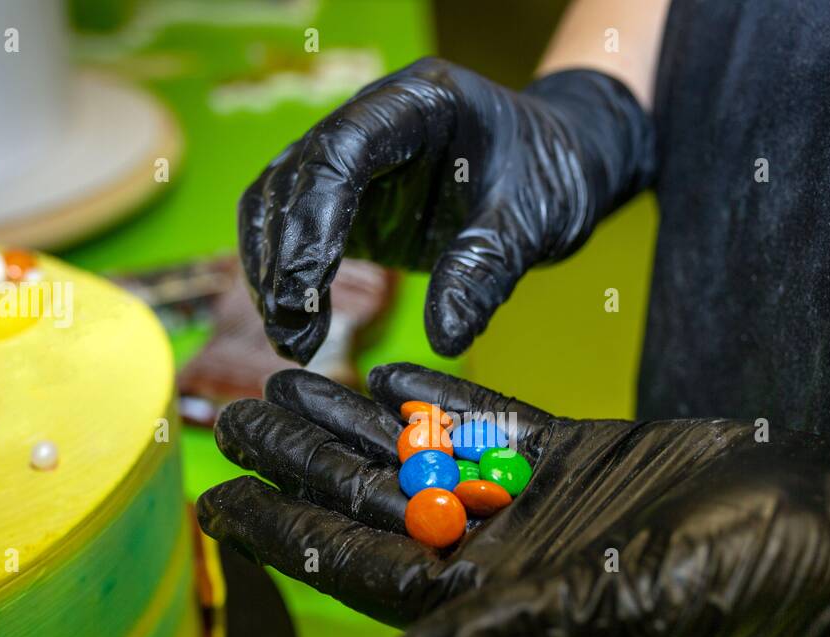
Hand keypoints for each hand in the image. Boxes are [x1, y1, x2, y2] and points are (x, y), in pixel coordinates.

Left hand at [198, 365, 829, 636]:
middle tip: (231, 414)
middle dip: (301, 462)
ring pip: (420, 459)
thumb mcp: (594, 615)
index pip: (359, 569)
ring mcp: (531, 505)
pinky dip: (441, 401)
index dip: (286, 536)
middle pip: (374, 506)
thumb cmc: (714, 585)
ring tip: (289, 379)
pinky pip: (489, 426)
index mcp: (486, 604)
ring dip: (354, 423)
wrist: (813, 530)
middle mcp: (496, 558)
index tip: (218, 499)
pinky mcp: (573, 459)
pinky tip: (390, 372)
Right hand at [238, 58, 653, 362]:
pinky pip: (291, 227)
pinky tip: (297, 326)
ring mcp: (352, 156)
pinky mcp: (346, 196)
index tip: (307, 286)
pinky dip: (285, 275)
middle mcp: (371, 118)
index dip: (314, 218)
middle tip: (294, 331)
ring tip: (294, 341)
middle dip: (284, 257)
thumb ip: (485, 270)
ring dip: (273, 271)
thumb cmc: (549, 177)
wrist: (557, 166)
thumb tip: (445, 337)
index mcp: (419, 103)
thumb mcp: (531, 224)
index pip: (342, 148)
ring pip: (278, 201)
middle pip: (297, 176)